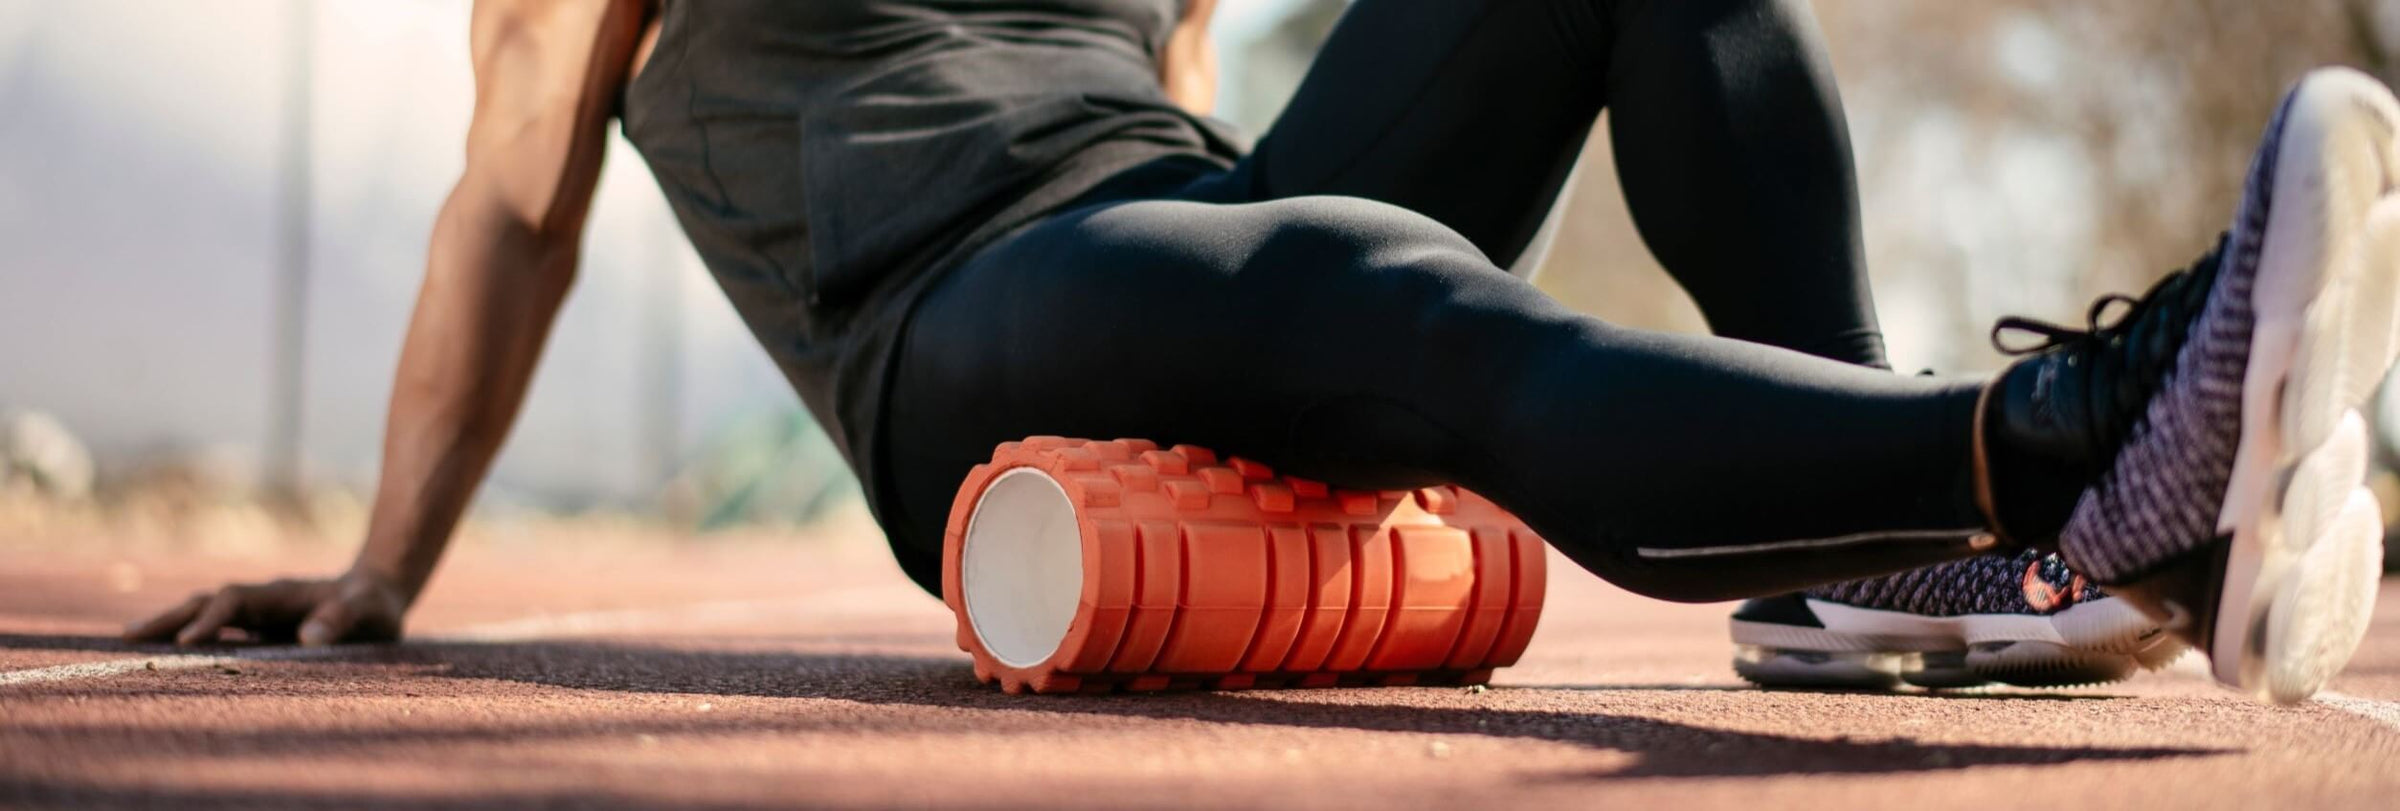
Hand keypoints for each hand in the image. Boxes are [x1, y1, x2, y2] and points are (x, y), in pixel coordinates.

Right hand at [123, 569, 409, 646]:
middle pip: (206, 602)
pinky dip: (188, 638)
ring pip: (203, 615)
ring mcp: (256, 614)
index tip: (189, 642)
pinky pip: (215, 632)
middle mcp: (261, 600)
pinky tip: (163, 656)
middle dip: (169, 618)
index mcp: (281, 594)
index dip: (212, 619)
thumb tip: (309, 637)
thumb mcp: (369, 610)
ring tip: (129, 644)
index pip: (236, 601)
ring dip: (170, 627)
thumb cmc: (374, 604)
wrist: (377, 593)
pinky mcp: (258, 629)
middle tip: (126, 638)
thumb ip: (343, 619)